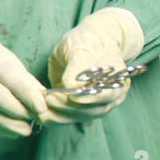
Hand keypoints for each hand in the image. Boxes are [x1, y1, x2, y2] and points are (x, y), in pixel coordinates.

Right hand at [0, 14, 45, 136]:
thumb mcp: (0, 54)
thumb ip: (21, 74)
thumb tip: (43, 96)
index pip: (9, 74)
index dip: (27, 92)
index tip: (42, 105)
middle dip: (19, 109)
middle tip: (37, 117)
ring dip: (9, 123)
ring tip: (26, 129)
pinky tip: (13, 131)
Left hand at [43, 8, 143, 122]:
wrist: (90, 43)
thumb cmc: (87, 41)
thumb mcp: (82, 46)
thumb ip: (78, 65)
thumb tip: (70, 84)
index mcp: (117, 78)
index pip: (107, 94)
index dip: (89, 97)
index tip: (70, 95)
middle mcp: (112, 95)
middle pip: (94, 110)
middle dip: (69, 107)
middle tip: (49, 98)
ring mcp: (98, 104)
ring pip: (82, 117)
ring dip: (60, 115)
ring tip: (42, 108)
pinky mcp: (84, 108)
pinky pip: (72, 118)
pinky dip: (56, 118)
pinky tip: (42, 116)